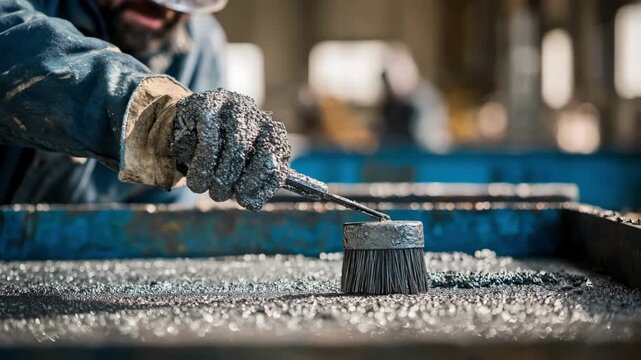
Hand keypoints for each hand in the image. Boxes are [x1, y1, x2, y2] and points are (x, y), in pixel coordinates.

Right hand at [172, 89, 290, 209]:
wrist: (188, 120)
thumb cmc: (219, 149)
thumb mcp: (239, 164)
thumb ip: (251, 180)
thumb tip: (252, 202)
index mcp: (270, 132)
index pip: (277, 162)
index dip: (263, 186)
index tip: (248, 202)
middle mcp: (257, 117)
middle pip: (259, 156)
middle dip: (240, 183)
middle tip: (222, 196)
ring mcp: (234, 107)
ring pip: (235, 151)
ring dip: (219, 178)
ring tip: (207, 191)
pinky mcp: (208, 105)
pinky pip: (210, 143)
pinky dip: (202, 167)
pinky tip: (196, 181)